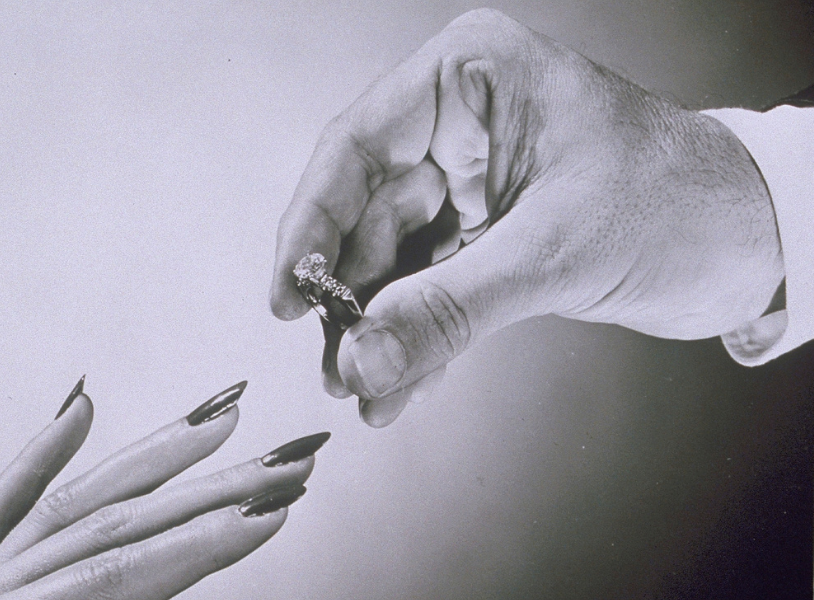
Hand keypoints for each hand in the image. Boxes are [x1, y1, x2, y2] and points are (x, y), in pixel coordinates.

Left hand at [0, 378, 325, 599]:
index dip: (206, 540)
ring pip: (71, 506)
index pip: (128, 575)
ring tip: (214, 422)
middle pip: (114, 528)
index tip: (271, 508)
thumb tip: (175, 576)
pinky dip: (38, 456)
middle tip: (281, 463)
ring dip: (151, 460)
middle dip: (206, 493)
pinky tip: (81, 409)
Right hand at [271, 9, 782, 426]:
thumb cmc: (684, 201)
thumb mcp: (557, 253)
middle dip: (352, 298)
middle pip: (367, 213)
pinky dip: (417, 338)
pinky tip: (403, 385)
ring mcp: (471, 183)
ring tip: (366, 387)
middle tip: (339, 363)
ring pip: (393, 261)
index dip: (312, 224)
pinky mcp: (486, 235)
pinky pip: (430, 288)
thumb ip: (450, 307)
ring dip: (380, 331)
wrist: (754, 243)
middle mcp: (461, 124)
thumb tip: (361, 357)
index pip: (358, 146)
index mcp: (473, 80)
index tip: (289, 294)